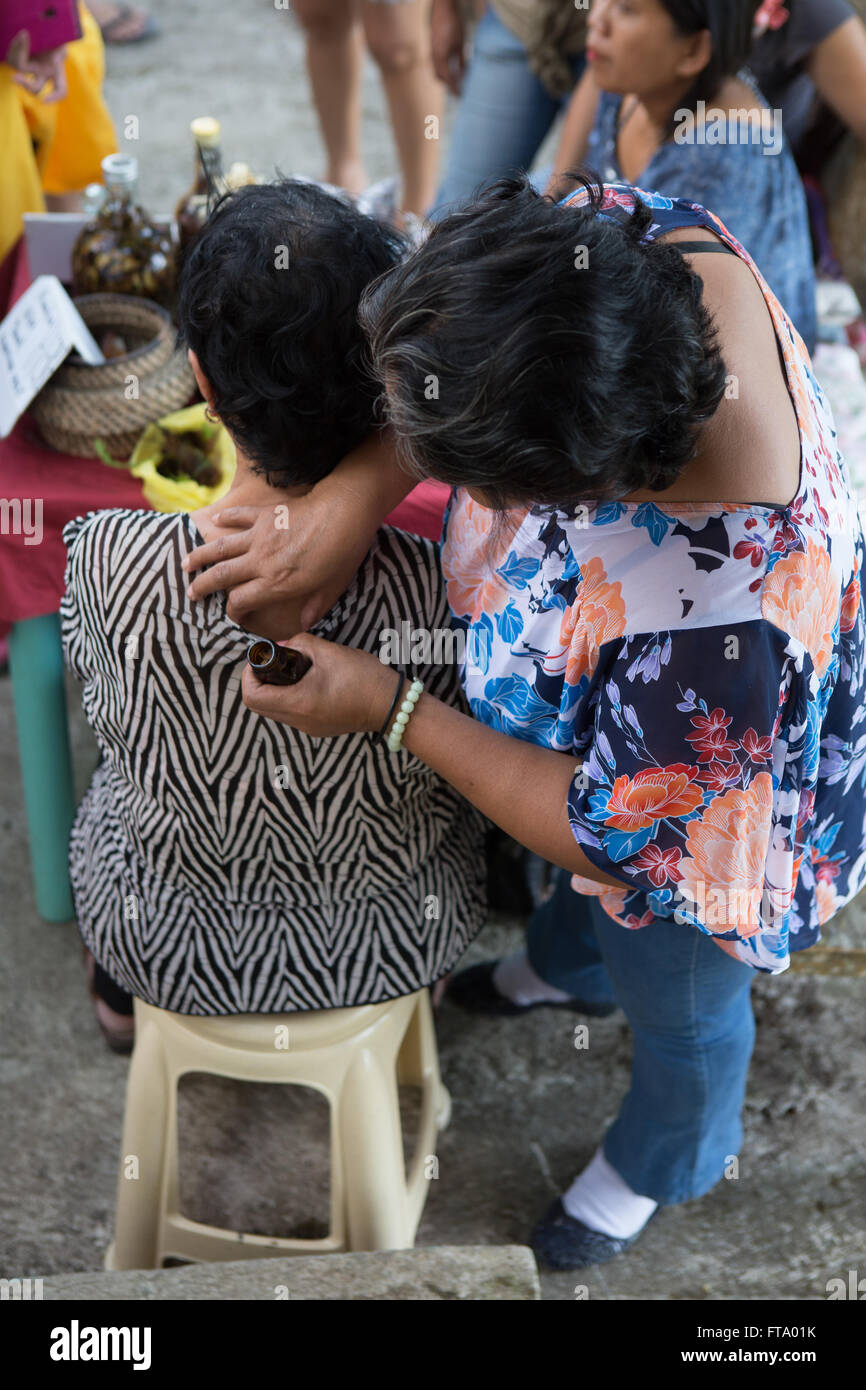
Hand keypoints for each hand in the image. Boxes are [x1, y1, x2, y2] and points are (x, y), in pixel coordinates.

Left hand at [6, 30, 67, 102]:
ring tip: (23, 34)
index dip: (54, 97)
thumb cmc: (56, 36)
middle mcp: (43, 74)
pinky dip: (15, 47)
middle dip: (25, 85)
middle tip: (15, 78)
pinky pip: (12, 59)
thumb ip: (60, 53)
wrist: (44, 28)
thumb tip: (52, 60)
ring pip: (20, 68)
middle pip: (34, 89)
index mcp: (57, 73)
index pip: (61, 90)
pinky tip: (20, 36)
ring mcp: (30, 67)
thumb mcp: (62, 43)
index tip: (44, 100)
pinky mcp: (18, 58)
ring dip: (19, 51)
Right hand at [183, 495, 373, 635]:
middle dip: (202, 586)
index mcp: (277, 583)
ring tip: (185, 564)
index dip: (232, 612)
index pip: (240, 601)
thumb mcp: (333, 586)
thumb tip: (304, 624)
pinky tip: (216, 521)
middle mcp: (261, 561)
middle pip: (221, 576)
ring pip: (220, 547)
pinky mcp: (265, 516)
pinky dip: (226, 519)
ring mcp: (260, 536)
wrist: (343, 512)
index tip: (232, 615)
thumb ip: (315, 606)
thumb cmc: (342, 552)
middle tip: (191, 593)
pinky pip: (239, 517)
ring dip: (200, 556)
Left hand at [241, 633, 403, 737]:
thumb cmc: (363, 677)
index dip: (249, 676)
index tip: (260, 660)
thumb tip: (282, 645)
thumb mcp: (329, 651)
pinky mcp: (319, 728)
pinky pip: (292, 714)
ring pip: (275, 712)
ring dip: (275, 690)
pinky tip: (308, 682)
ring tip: (292, 670)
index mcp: (298, 703)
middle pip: (260, 706)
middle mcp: (299, 721)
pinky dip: (290, 698)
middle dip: (260, 682)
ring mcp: (309, 728)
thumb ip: (300, 643)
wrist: (392, 705)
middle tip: (273, 663)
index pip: (252, 697)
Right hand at [431, 0, 467, 95]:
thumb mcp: (461, 43)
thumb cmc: (454, 23)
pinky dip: (443, 68)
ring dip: (445, 76)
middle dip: (449, 84)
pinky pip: (436, 62)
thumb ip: (461, 60)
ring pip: (437, 70)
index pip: (448, 78)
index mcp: (441, 56)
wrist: (444, 7)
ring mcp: (432, 51)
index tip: (460, 96)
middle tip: (459, 89)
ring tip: (456, 79)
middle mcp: (434, 56)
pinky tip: (451, 66)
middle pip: (440, 77)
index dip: (454, 88)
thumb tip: (464, 74)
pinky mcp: (432, 46)